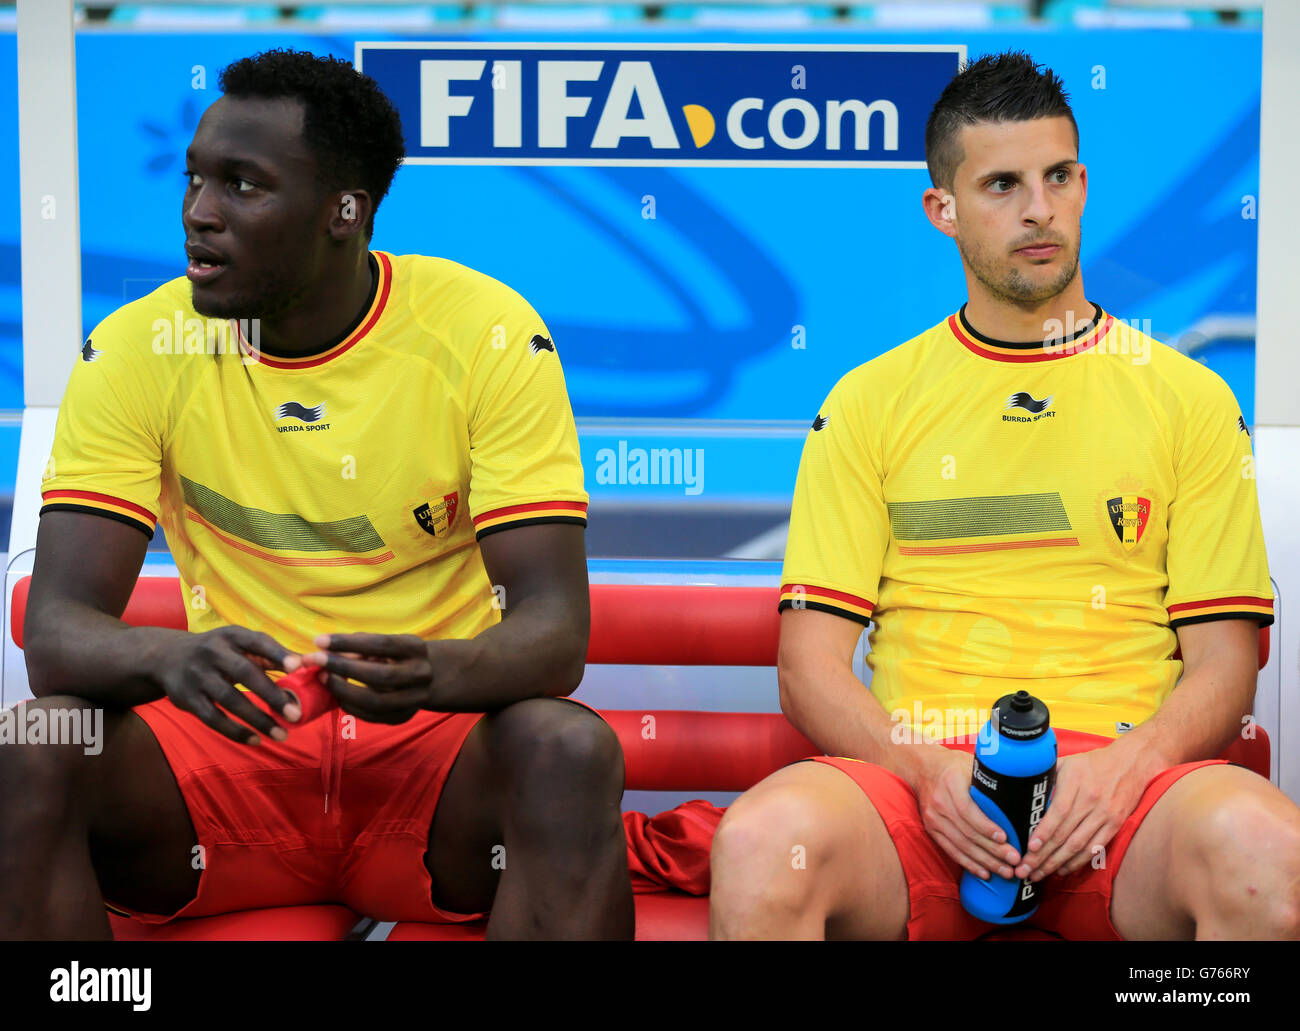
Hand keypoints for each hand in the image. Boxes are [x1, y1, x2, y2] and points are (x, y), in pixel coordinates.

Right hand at [151, 626, 303, 744]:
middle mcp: (212, 653)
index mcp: (231, 635)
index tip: (299, 666)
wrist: (165, 657)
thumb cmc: (217, 651)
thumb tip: (306, 664)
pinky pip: (213, 719)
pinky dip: (235, 731)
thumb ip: (268, 653)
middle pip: (244, 673)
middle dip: (271, 695)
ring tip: (282, 734)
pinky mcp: (187, 699)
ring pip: (229, 700)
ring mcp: (197, 676)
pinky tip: (255, 740)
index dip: (278, 653)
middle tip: (296, 714)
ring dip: (258, 719)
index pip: (257, 641)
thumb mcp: (237, 643)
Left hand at [304, 633, 432, 724]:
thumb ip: (356, 646)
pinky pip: (371, 716)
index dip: (349, 642)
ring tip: (323, 678)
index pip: (381, 644)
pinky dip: (349, 705)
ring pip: (375, 701)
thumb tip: (320, 651)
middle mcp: (421, 674)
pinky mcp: (402, 717)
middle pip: (380, 675)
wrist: (425, 678)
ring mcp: (415, 699)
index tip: (319, 640)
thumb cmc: (393, 655)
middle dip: (344, 667)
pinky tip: (336, 695)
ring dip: (343, 690)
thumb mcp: (382, 644)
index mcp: (417, 649)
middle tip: (316, 661)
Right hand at [907, 745, 1022, 880]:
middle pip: (967, 832)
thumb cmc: (955, 766)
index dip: (986, 826)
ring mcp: (933, 817)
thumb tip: (1023, 794)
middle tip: (1015, 861)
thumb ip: (990, 780)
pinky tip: (984, 873)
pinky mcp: (931, 829)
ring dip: (985, 861)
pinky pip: (951, 850)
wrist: (924, 768)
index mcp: (951, 783)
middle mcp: (939, 802)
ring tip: (1006, 871)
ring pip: (961, 845)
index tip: (1005, 838)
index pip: (968, 809)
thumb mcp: (971, 765)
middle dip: (993, 850)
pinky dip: (968, 863)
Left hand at [1014, 745, 1147, 881]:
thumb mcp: (1067, 762)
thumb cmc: (1092, 763)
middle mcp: (1091, 800)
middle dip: (1043, 855)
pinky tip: (1062, 870)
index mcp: (1076, 781)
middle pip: (1065, 833)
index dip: (1044, 832)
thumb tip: (1022, 791)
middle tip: (1025, 869)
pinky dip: (1078, 861)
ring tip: (1038, 874)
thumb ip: (1047, 777)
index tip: (1030, 847)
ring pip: (1078, 845)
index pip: (1058, 812)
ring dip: (1057, 863)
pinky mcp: (1115, 825)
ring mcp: (1105, 814)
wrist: (1131, 763)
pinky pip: (1095, 848)